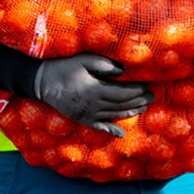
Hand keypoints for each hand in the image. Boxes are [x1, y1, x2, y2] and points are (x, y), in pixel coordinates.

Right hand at [35, 54, 152, 137]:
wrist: (41, 82)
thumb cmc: (63, 67)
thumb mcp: (84, 60)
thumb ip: (104, 65)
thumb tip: (123, 71)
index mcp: (96, 90)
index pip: (123, 93)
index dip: (137, 90)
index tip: (147, 85)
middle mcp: (94, 105)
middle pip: (122, 105)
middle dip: (139, 101)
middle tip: (152, 96)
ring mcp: (88, 114)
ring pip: (114, 115)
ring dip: (131, 112)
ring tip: (144, 108)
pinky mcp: (82, 119)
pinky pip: (99, 127)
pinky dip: (111, 130)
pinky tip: (121, 134)